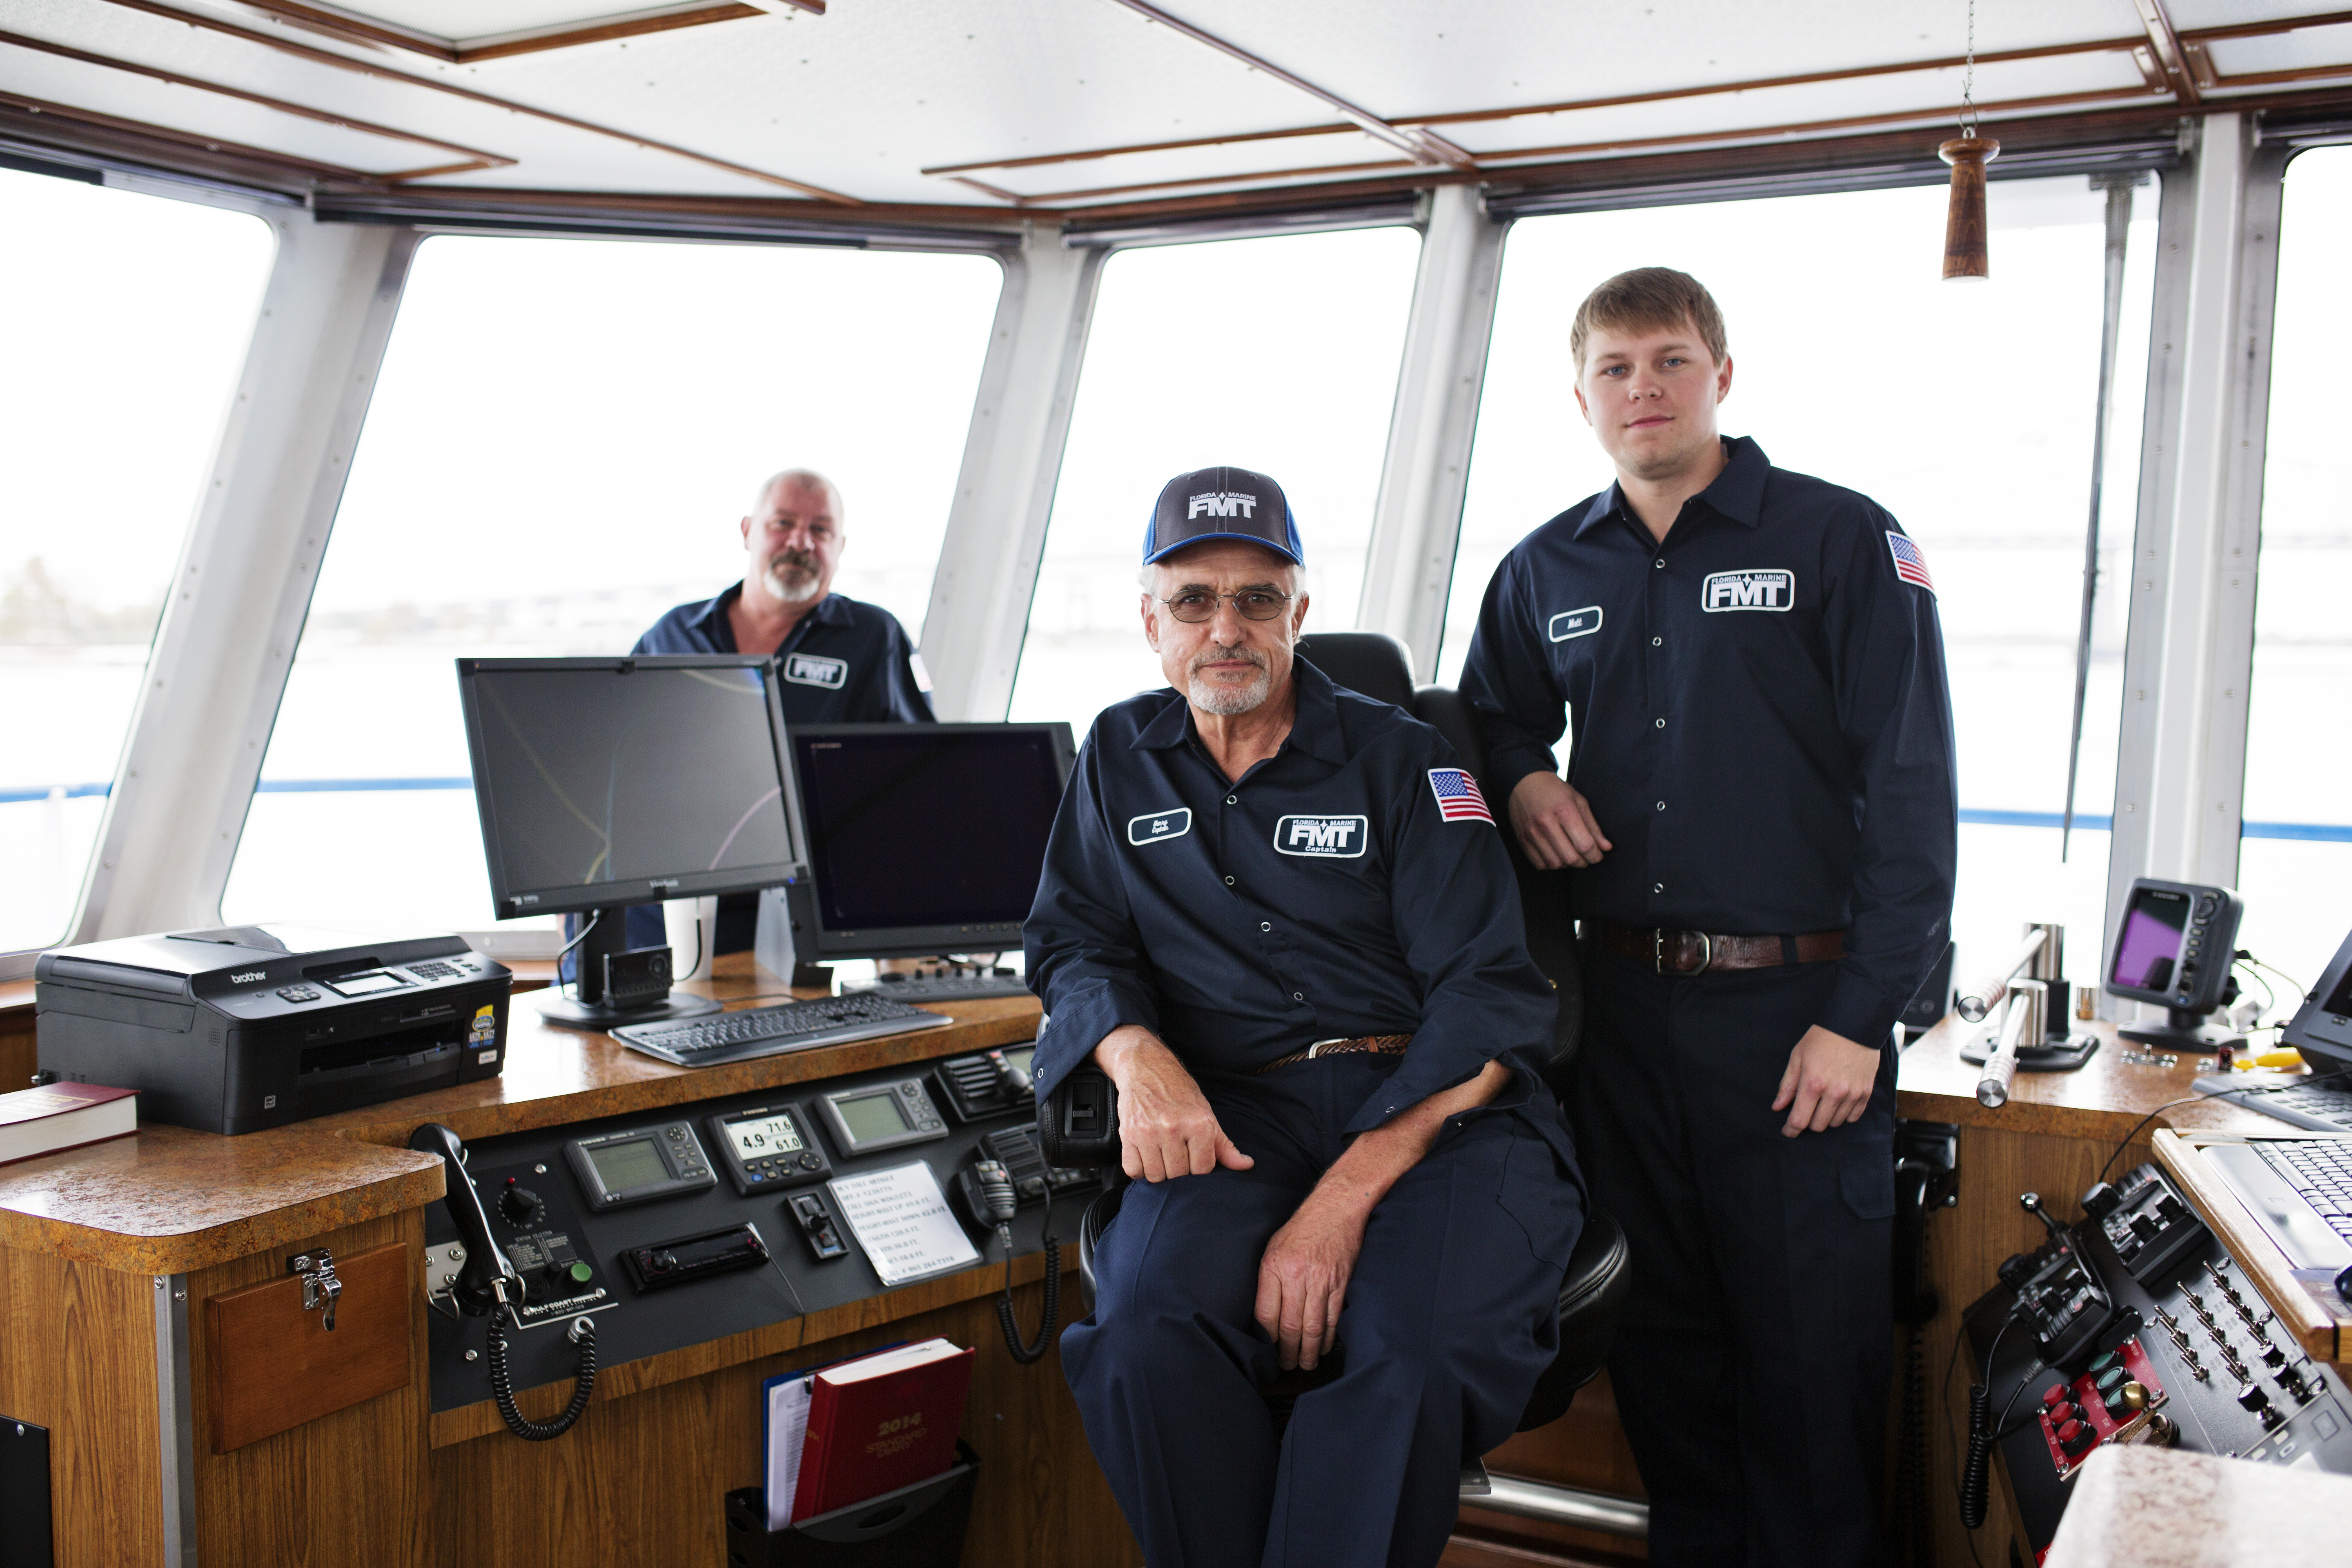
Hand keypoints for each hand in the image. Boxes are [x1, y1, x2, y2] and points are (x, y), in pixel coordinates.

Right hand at [1093, 1025, 1253, 1182]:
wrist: (1146, 1067)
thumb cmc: (1179, 1092)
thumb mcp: (1207, 1114)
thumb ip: (1224, 1145)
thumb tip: (1246, 1165)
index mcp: (1198, 1124)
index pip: (1203, 1170)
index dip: (1199, 1168)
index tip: (1194, 1157)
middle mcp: (1173, 1128)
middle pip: (1178, 1175)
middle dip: (1179, 1170)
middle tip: (1177, 1154)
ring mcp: (1147, 1132)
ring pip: (1155, 1176)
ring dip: (1159, 1171)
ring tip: (1162, 1155)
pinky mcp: (1127, 1134)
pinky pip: (1133, 1170)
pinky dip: (1139, 1169)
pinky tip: (1146, 1156)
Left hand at [1254, 1193, 1366, 1370]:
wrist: (1336, 1207)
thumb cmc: (1301, 1228)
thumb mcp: (1273, 1248)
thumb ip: (1268, 1281)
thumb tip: (1265, 1317)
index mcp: (1274, 1267)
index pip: (1266, 1315)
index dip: (1267, 1339)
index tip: (1267, 1351)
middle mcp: (1297, 1275)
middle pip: (1290, 1326)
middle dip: (1288, 1352)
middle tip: (1286, 1365)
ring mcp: (1321, 1280)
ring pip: (1313, 1327)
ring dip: (1308, 1351)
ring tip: (1304, 1364)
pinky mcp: (1341, 1283)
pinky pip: (1333, 1317)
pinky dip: (1327, 1336)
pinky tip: (1322, 1346)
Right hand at [1508, 772, 1612, 869]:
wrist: (1523, 782)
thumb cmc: (1554, 790)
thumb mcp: (1578, 801)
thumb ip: (1592, 826)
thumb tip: (1606, 847)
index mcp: (1564, 810)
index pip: (1584, 844)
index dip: (1595, 855)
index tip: (1598, 855)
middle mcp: (1546, 823)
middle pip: (1570, 858)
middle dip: (1583, 862)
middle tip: (1586, 857)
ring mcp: (1531, 832)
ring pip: (1555, 864)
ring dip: (1567, 864)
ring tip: (1571, 855)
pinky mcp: (1522, 839)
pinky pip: (1539, 864)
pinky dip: (1551, 865)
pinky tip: (1556, 855)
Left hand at [1770, 1025, 1881, 1136]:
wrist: (1854, 1025)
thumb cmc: (1822, 1039)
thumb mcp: (1797, 1057)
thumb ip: (1787, 1085)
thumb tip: (1777, 1107)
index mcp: (1813, 1084)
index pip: (1799, 1120)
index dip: (1791, 1130)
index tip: (1788, 1131)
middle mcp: (1834, 1093)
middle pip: (1818, 1125)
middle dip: (1808, 1120)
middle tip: (1806, 1108)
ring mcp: (1852, 1094)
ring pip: (1835, 1123)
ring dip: (1826, 1117)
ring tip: (1822, 1101)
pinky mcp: (1866, 1093)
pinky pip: (1853, 1117)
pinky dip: (1843, 1114)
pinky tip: (1838, 1102)